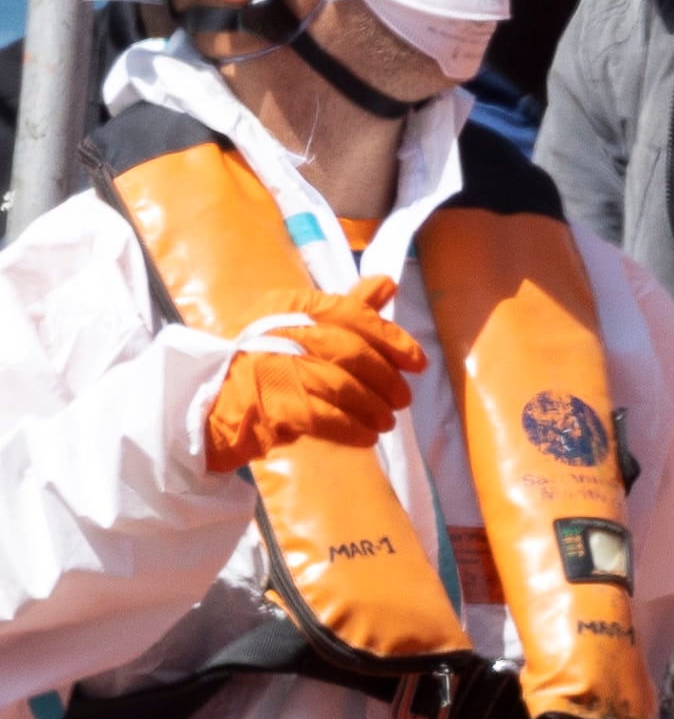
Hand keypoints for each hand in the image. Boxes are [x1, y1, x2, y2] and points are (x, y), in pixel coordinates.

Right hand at [203, 276, 425, 470]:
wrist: (211, 404)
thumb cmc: (261, 362)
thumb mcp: (300, 324)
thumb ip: (346, 307)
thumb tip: (386, 284)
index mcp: (289, 307)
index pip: (351, 314)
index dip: (391, 338)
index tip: (416, 362)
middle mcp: (281, 332)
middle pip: (351, 352)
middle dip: (386, 379)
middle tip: (401, 399)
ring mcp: (275, 368)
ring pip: (343, 386)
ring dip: (373, 407)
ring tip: (386, 420)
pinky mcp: (274, 405)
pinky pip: (327, 417)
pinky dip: (354, 427)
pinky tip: (366, 434)